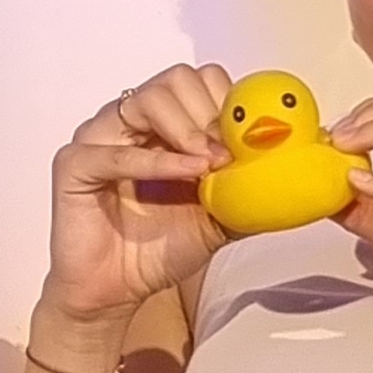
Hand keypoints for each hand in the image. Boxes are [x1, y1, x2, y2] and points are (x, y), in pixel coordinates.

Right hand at [41, 65, 231, 328]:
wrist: (115, 292)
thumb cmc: (157, 249)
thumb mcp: (220, 216)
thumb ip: (250, 190)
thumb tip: (298, 176)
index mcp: (162, 124)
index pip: (199, 80)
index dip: (228, 101)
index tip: (250, 137)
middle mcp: (129, 122)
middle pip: (174, 80)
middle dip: (210, 111)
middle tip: (230, 150)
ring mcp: (99, 138)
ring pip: (146, 100)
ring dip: (187, 128)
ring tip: (210, 162)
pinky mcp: (74, 164)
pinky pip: (116, 152)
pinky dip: (157, 161)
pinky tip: (190, 173)